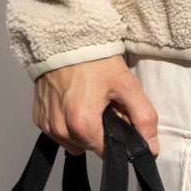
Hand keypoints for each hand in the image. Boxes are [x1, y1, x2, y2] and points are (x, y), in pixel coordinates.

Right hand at [33, 54, 158, 157]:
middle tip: (104, 104)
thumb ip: (143, 117)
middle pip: (89, 146)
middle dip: (100, 131)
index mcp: (82, 124)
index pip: (106, 151)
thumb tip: (151, 147)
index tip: (116, 115)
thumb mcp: (127, 85)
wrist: (64, 38)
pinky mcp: (38, 118)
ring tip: (88, 102)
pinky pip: (58, 133)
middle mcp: (61, 128)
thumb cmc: (94, 59)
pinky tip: (73, 102)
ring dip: (83, 130)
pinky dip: (67, 124)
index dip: (117, 137)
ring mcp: (47, 124)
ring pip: (73, 143)